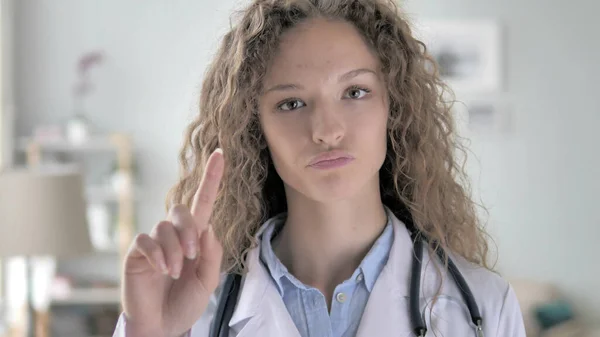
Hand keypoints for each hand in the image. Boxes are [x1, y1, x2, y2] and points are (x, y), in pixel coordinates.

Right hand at [121, 149, 224, 336]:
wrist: (164, 325)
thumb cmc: (185, 302)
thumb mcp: (208, 281)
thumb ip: (212, 254)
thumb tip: (208, 229)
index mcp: (194, 238)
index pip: (203, 202)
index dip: (212, 178)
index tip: (221, 153)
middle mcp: (173, 235)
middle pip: (181, 211)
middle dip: (189, 230)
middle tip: (192, 256)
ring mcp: (154, 242)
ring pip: (164, 227)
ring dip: (174, 251)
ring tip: (175, 273)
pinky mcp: (137, 252)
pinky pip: (146, 241)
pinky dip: (158, 255)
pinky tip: (161, 270)